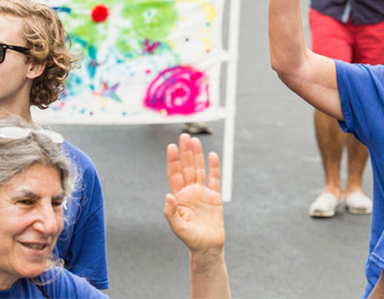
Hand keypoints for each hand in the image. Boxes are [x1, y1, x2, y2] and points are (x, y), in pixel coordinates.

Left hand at [164, 134, 224, 258]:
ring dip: (197, 155)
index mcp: (179, 197)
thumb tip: (168, 196)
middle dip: (185, 152)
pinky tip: (212, 155)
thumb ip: (171, 212)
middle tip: (184, 136)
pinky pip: (214, 179)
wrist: (208, 247)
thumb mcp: (177, 227)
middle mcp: (190, 191)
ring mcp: (202, 193)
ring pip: (199, 169)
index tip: (171, 147)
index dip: (173, 161)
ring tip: (195, 140)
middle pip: (187, 167)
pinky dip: (214, 167)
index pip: (174, 174)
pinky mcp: (215, 196)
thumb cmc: (190, 239)